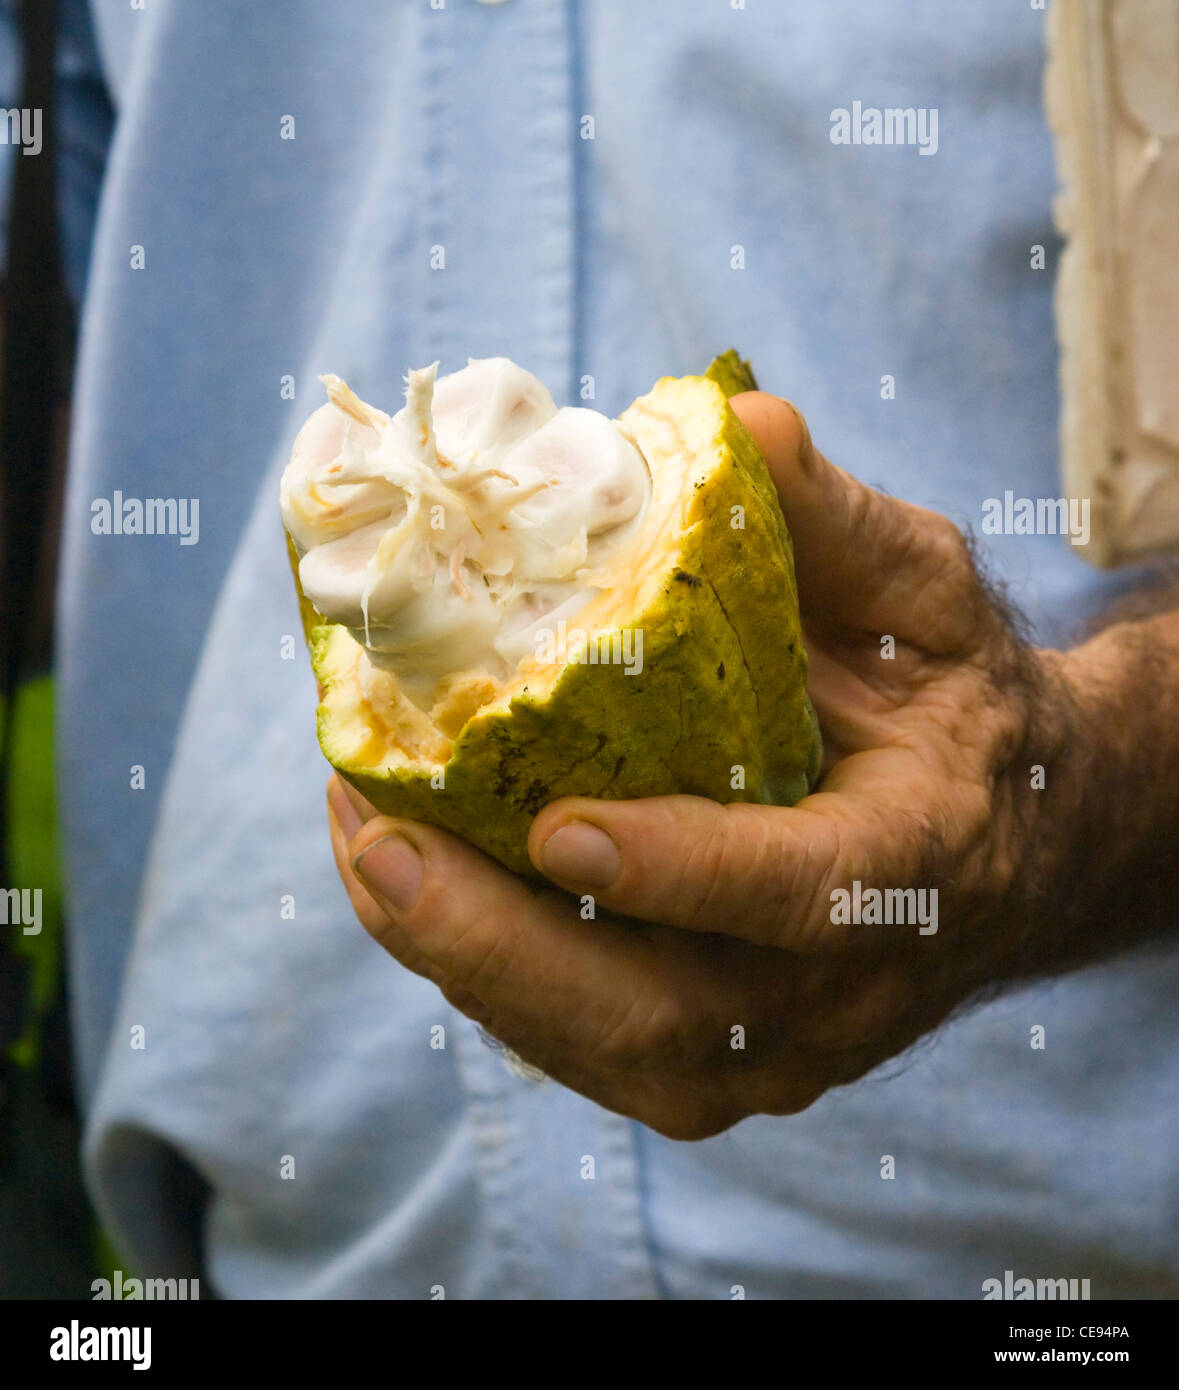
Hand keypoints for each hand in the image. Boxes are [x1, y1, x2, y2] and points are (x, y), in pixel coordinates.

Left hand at [325, 392, 1116, 1138]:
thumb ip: (836, 525)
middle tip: (380, 845)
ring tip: (362, 844)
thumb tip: (730, 424)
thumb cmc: (954, 708)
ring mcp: (774, 1047)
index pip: (803, 895)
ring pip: (601, 1048)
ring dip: (463, 958)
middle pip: (665, 1020)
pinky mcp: (713, 1059)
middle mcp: (840, 990)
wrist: (1007, 844)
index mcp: (911, 866)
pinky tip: (404, 876)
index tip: (558, 828)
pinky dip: (479, 970)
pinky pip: (579, 1041)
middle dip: (504, 946)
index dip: (683, 874)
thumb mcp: (926, 601)